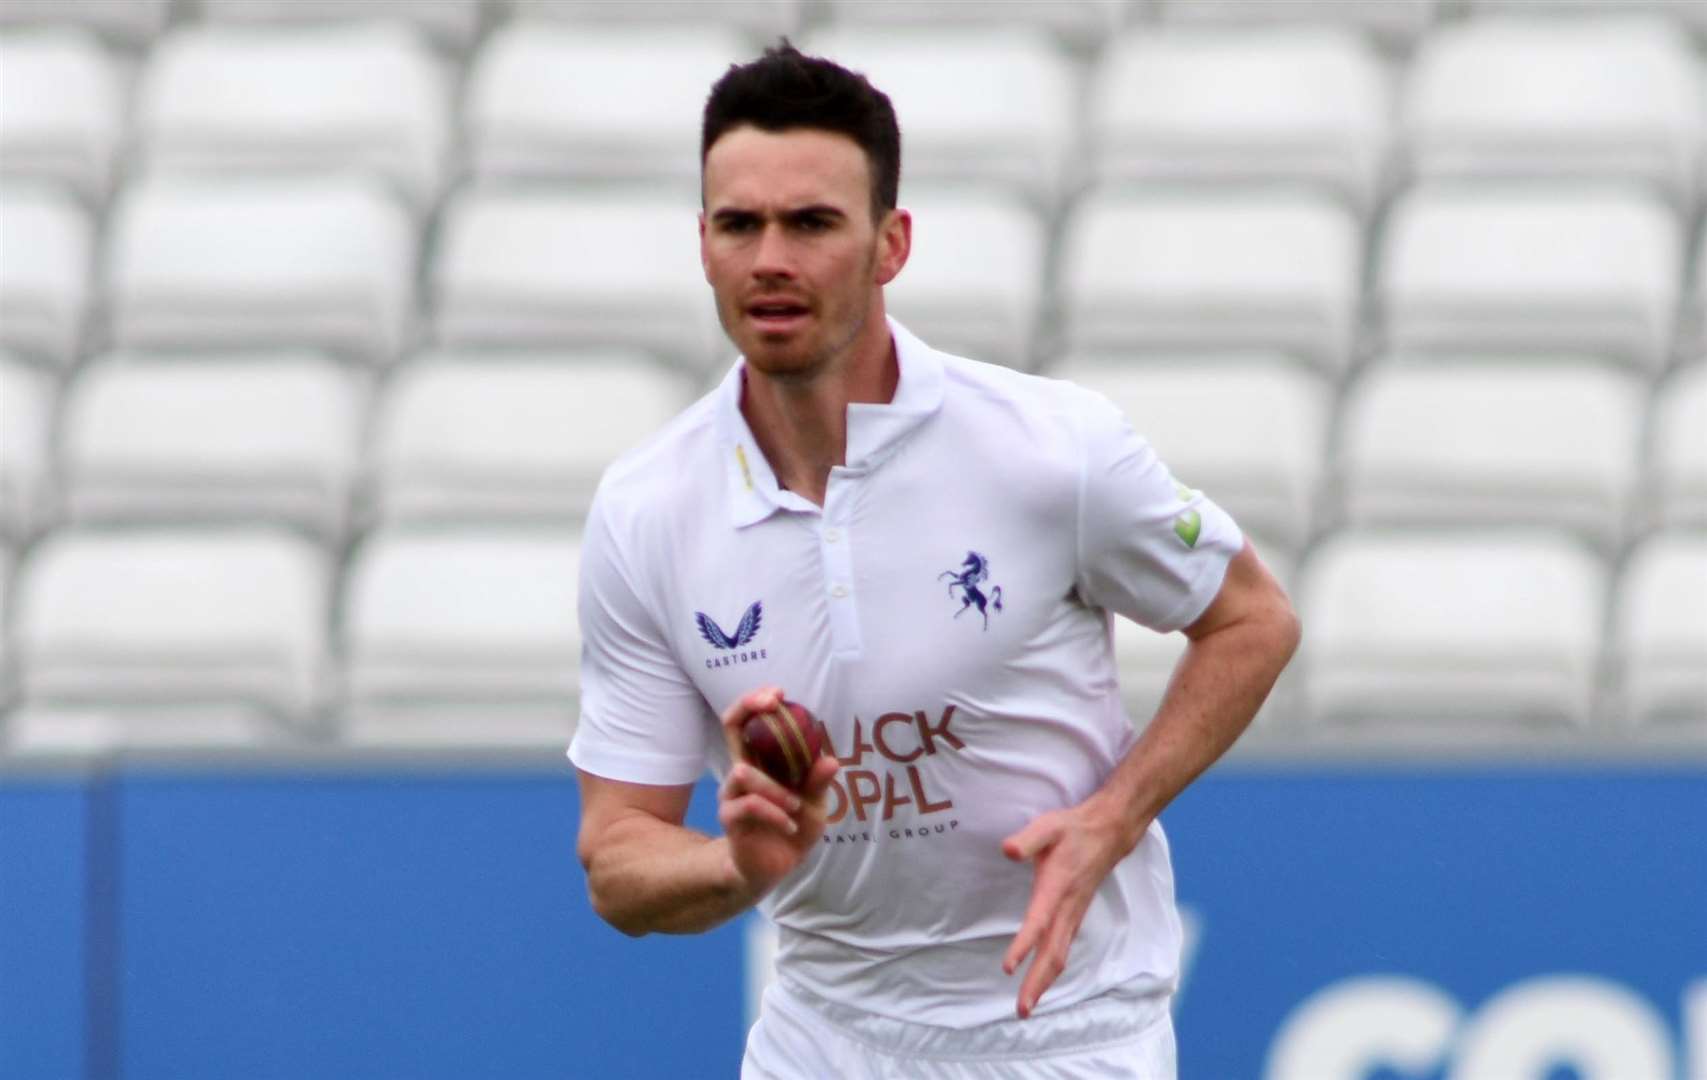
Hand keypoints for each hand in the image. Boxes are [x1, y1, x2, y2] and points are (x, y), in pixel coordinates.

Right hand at [717, 687, 839, 899]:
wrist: (775, 869)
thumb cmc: (793, 828)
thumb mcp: (815, 805)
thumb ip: (818, 783)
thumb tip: (832, 760)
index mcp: (762, 762)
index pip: (749, 722)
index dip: (757, 701)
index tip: (779, 692)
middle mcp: (741, 771)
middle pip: (730, 727)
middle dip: (748, 707)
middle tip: (772, 703)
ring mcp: (732, 794)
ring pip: (743, 772)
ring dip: (776, 788)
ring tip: (796, 806)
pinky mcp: (730, 819)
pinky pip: (749, 806)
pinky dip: (774, 813)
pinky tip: (790, 826)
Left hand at [1000, 800, 1139, 1018]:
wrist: (1109, 832)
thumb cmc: (1072, 830)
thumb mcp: (1047, 826)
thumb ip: (1027, 839)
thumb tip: (1008, 850)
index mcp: (1056, 888)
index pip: (1038, 922)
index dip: (1023, 945)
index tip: (1008, 968)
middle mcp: (1067, 908)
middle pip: (1052, 953)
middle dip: (1036, 983)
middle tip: (1021, 1010)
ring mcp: (1074, 915)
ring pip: (1059, 956)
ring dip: (1043, 983)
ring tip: (1026, 1007)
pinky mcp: (1075, 916)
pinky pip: (1063, 950)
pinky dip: (1052, 971)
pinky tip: (1041, 982)